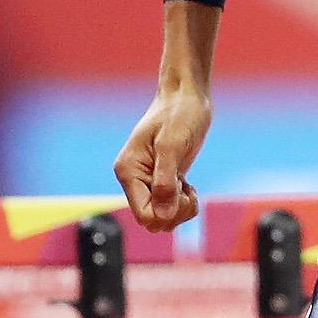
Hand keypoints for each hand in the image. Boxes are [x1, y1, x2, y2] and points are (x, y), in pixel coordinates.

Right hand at [113, 89, 209, 232]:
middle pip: (152, 220)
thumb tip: (163, 216)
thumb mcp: (173, 145)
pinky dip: (183, 202)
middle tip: (188, 190)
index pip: (143, 214)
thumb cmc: (179, 114)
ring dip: (180, 209)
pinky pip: (169, 208)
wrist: (187, 97)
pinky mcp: (161, 180)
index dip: (166, 212)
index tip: (181, 190)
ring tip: (188, 187)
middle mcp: (134, 179)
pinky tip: (188, 184)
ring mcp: (147, 181)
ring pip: (161, 217)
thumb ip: (165, 182)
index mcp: (128, 171)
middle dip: (174, 212)